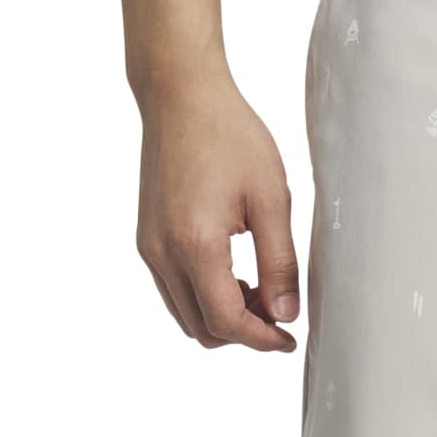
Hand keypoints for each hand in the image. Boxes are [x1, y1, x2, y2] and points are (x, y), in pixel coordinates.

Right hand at [134, 79, 300, 352]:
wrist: (180, 95)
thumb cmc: (229, 136)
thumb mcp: (272, 199)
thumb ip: (280, 262)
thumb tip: (286, 314)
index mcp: (196, 244)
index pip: (226, 321)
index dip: (261, 340)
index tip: (289, 339)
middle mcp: (164, 253)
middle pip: (202, 329)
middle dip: (244, 332)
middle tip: (278, 309)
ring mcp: (150, 247)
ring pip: (185, 316)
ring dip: (222, 317)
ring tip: (259, 288)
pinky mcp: (147, 239)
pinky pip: (173, 291)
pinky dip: (204, 298)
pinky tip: (233, 274)